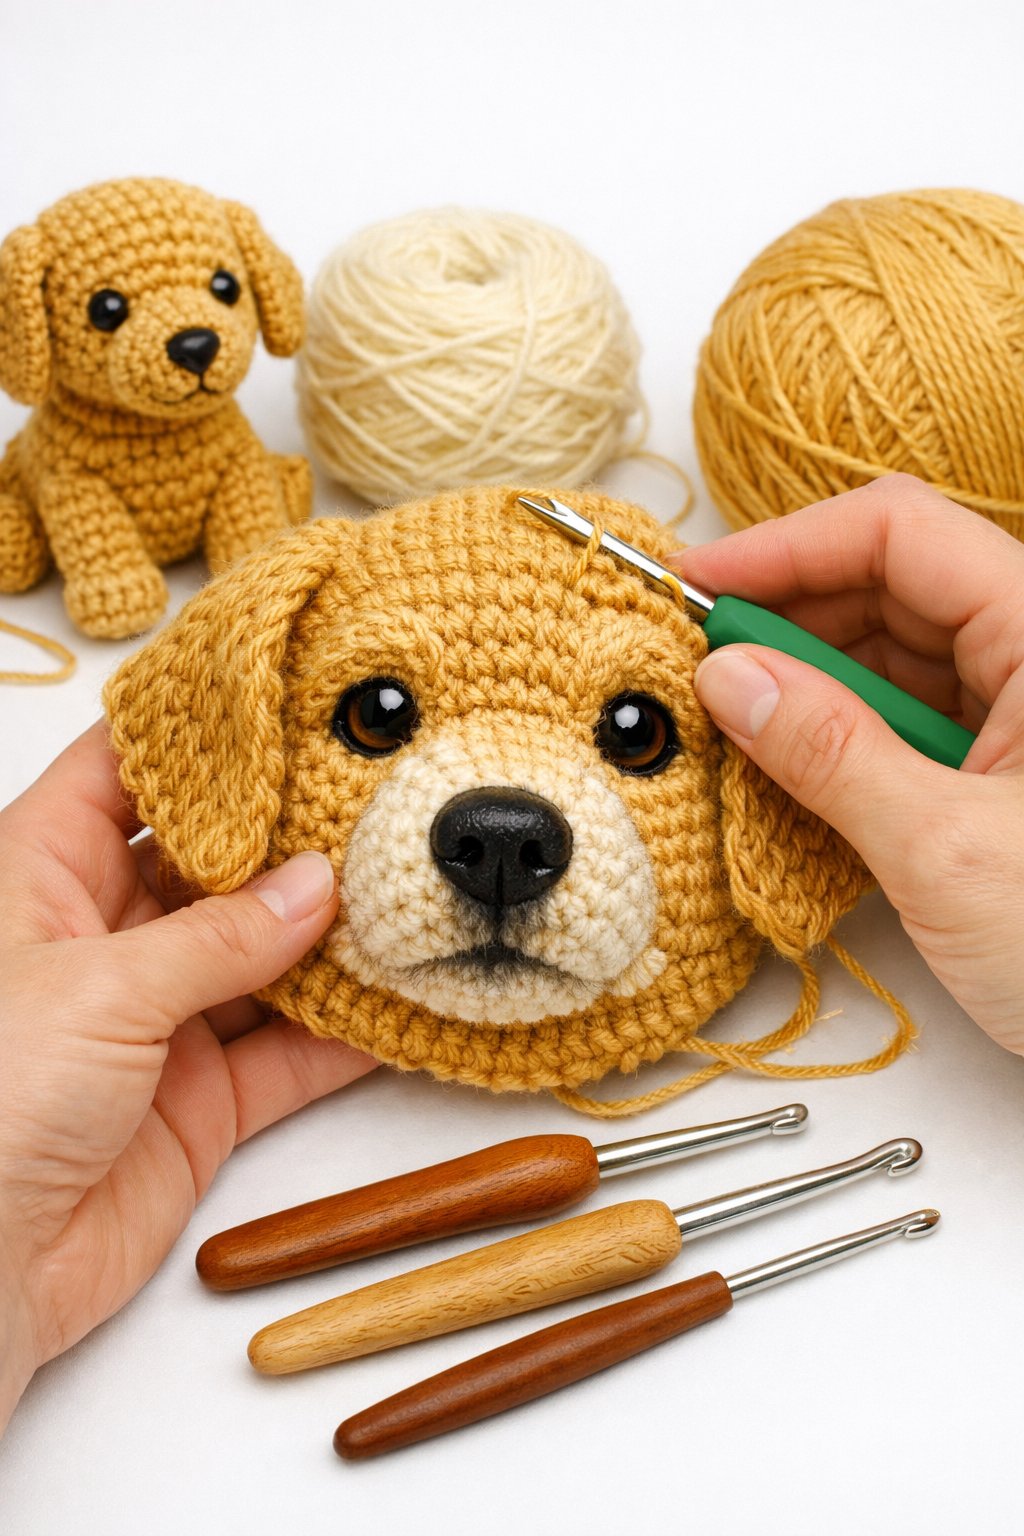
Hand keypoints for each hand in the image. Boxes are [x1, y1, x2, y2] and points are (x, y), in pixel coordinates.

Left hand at [0, 724, 375, 1432]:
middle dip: (290, 837)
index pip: (122, 775)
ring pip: (262, 957)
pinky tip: (405, 997)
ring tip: (412, 884)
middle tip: (379, 793)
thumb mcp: (100, 991)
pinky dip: (346, 1032)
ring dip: (333, 935)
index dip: (196, 737)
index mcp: (43, 879)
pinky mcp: (200, 1102)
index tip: (283, 700)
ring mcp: (156, 1022)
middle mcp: (104, 940)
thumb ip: (218, 938)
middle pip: (211, 864)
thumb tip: (316, 885)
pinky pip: (287, 1052)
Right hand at [670, 473, 1023, 1055]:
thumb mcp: (946, 850)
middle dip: (785, 617)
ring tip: (725, 723)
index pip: (901, 533)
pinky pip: (901, 725)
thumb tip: (726, 676)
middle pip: (889, 587)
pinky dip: (835, 740)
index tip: (695, 586)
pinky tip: (779, 770)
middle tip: (692, 663)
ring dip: (802, 684)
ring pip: (890, 658)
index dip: (788, 544)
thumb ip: (830, 753)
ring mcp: (1018, 718)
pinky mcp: (997, 774)